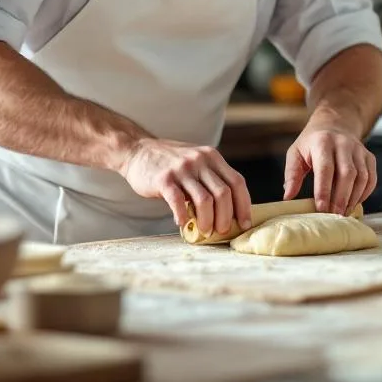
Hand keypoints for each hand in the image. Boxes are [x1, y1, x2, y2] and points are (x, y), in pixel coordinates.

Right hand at [119, 138, 252, 234]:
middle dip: (226, 217)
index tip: (244, 223)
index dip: (244, 205)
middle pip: (223, 193)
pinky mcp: (164, 178)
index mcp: (212, 157)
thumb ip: (211, 178)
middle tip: (222, 231)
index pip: (237, 182)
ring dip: (208, 220)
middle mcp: (199, 160)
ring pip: (204, 200)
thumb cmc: (170, 163)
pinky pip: (178, 201)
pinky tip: (182, 223)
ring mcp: (181, 169)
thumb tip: (230, 211)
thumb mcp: (196, 162)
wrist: (137, 150)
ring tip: (205, 231)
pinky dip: (183, 216)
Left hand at [283, 125, 375, 215]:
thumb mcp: (295, 153)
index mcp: (322, 142)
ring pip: (362, 177)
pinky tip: (354, 203)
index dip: (324, 190)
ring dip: (353, 198)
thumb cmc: (312, 143)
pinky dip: (364, 194)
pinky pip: (371, 178)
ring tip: (343, 213)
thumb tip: (288, 196)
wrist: (334, 124)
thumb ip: (292, 175)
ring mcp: (359, 150)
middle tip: (334, 215)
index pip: (325, 168)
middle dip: (341, 197)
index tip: (321, 208)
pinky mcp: (369, 157)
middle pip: (347, 174)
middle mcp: (344, 143)